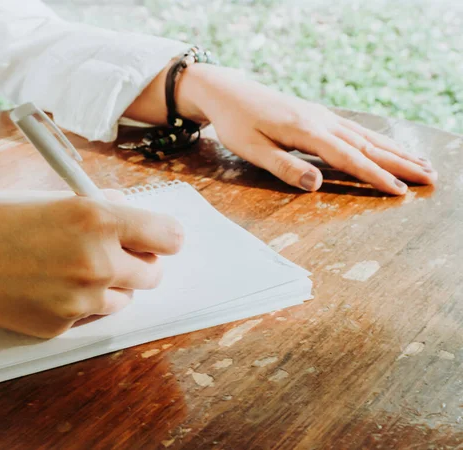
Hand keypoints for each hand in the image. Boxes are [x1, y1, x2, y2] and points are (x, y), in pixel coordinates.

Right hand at [0, 191, 182, 338]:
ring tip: (73, 269)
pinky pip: (90, 316)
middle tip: (116, 254)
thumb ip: (100, 211)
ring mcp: (81, 299)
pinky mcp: (61, 326)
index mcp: (98, 219)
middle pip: (154, 273)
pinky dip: (80, 305)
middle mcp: (98, 261)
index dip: (165, 237)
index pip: (168, 236)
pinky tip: (47, 288)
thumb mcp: (54, 199)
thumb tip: (130, 216)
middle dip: (139, 263)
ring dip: (111, 286)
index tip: (160, 239)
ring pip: (125, 299)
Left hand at [178, 65, 436, 194]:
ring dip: (395, 151)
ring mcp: (321, 116)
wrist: (227, 92)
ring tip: (422, 163)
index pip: (348, 158)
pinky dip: (377, 140)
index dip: (374, 176)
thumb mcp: (252, 150)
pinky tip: (388, 147)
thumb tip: (317, 185)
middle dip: (400, 163)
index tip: (400, 192)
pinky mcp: (317, 115)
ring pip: (366, 136)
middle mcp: (321, 121)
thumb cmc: (235, 124)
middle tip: (431, 178)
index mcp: (306, 131)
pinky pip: (355, 130)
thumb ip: (284, 167)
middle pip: (368, 144)